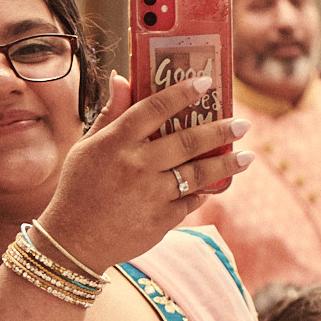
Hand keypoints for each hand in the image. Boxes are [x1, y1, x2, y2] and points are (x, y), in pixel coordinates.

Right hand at [40, 74, 253, 272]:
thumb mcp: (86, 148)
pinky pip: (190, 200)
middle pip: (186, 140)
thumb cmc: (78, 189)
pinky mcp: (160, 220)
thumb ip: (110, 114)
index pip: (154, 108)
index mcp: (114, 143)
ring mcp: (150, 194)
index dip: (182, 92)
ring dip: (227, 163)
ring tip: (247, 156)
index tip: (206, 83)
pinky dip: (202, 192)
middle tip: (243, 124)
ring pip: (198, 173)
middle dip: (220, 130)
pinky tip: (213, 185)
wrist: (73, 242)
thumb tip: (123, 78)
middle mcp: (135, 166)